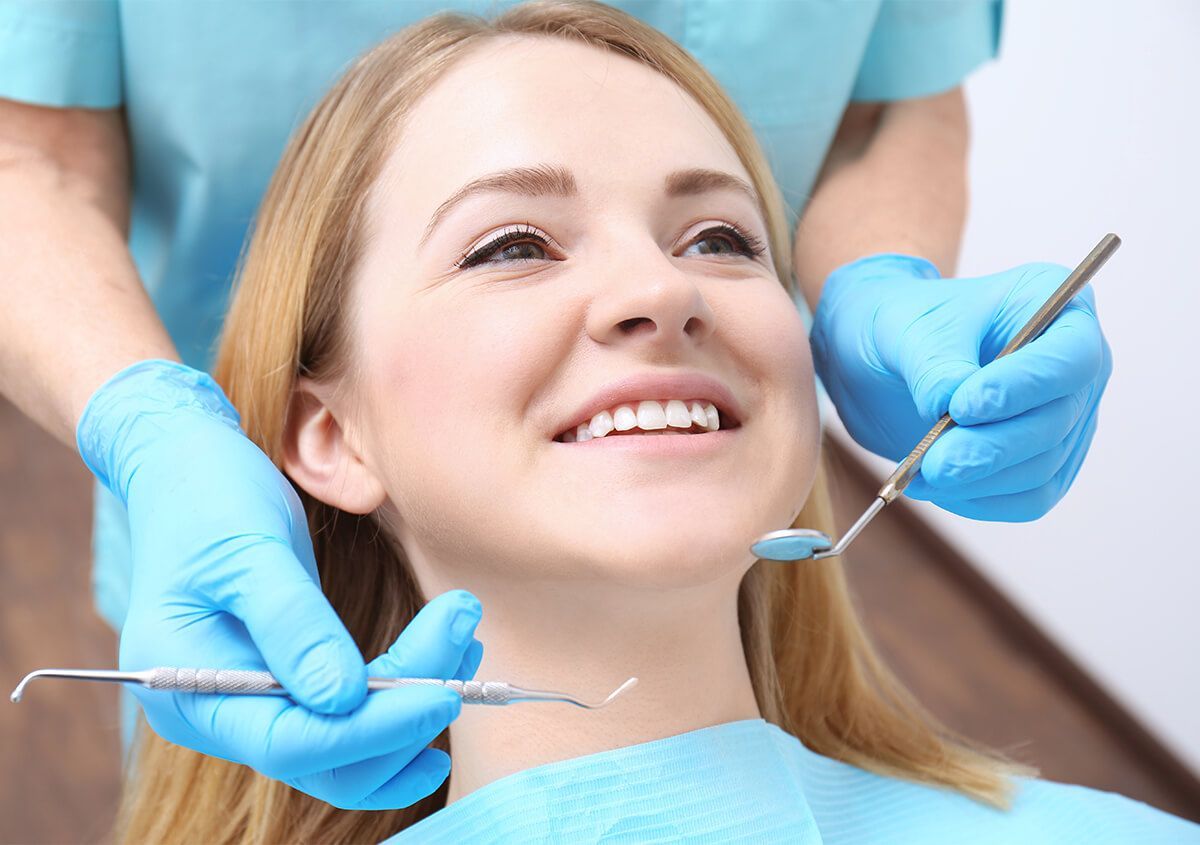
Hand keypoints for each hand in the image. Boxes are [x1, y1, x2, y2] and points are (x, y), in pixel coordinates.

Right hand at [78, 359, 484, 807]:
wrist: (185, 468)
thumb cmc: (206, 499)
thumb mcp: (249, 551)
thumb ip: (292, 624)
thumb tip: (343, 698)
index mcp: (186, 690)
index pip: (288, 742)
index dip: (371, 730)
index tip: (440, 694)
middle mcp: (217, 715)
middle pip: (325, 757)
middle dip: (404, 715)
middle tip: (463, 643)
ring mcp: (251, 703)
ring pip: (346, 744)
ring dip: (412, 707)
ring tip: (464, 640)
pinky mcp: (285, 681)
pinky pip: (347, 711)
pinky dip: (400, 692)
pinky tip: (445, 653)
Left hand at [809, 254, 1111, 521]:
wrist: (889, 358)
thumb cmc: (909, 325)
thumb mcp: (910, 329)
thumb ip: (934, 366)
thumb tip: (947, 409)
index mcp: (1057, 307)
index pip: (1069, 358)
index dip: (1022, 388)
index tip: (961, 407)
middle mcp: (1075, 367)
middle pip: (1056, 422)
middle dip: (990, 448)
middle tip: (934, 462)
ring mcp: (1068, 419)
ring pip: (1041, 468)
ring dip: (979, 479)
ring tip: (920, 472)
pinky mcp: (1046, 464)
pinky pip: (1027, 499)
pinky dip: (980, 500)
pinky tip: (935, 487)